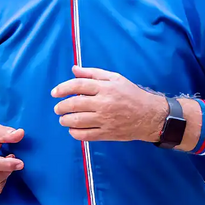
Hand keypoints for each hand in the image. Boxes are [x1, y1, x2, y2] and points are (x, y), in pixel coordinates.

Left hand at [52, 65, 166, 141]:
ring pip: (77, 121)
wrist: (150, 116)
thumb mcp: (114, 78)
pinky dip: (75, 133)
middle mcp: (104, 103)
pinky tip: (73, 129)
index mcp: (105, 88)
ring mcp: (105, 119)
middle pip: (74, 104)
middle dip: (60, 107)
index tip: (54, 93)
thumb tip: (73, 69)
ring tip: (63, 119)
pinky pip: (85, 135)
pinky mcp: (107, 133)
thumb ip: (92, 74)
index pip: (77, 85)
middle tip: (57, 109)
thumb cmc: (131, 94)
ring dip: (65, 120)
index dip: (62, 88)